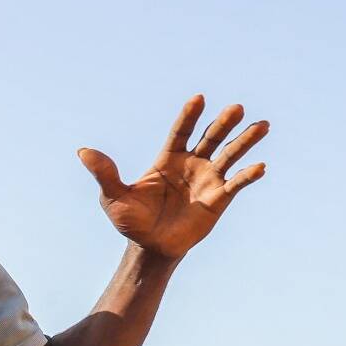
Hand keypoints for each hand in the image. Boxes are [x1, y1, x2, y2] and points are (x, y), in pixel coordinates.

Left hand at [79, 96, 268, 260]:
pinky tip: (259, 167)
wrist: (149, 247)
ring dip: (246, 141)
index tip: (198, 98)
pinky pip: (236, 184)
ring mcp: (208, 180)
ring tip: (262, 125)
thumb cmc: (132, 221)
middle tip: (237, 108)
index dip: (189, 115)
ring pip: (230, 155)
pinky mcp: (219, 199)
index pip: (181, 131)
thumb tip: (83, 152)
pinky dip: (248, 175)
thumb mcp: (113, 196)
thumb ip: (105, 173)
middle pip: (211, 138)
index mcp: (168, 159)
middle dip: (223, 123)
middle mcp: (192, 164)